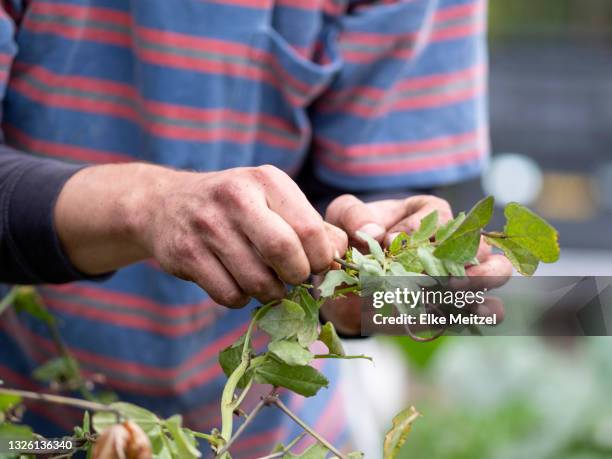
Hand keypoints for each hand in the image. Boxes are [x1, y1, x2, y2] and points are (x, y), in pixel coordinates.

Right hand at [55, 164, 346, 307]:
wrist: (167, 204)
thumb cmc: (236, 206)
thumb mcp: (271, 199)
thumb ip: (309, 224)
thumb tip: (342, 254)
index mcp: (266, 180)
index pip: (310, 230)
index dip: (321, 258)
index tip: (317, 266)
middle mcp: (235, 197)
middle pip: (284, 253)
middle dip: (297, 277)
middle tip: (294, 278)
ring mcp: (207, 225)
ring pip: (256, 282)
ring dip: (269, 292)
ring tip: (266, 281)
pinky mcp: (185, 254)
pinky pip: (229, 295)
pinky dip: (241, 299)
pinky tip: (238, 282)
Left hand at [320, 194, 511, 333]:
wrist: (347, 283)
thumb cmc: (350, 240)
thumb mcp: (343, 217)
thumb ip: (354, 216)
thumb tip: (376, 232)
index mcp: (428, 212)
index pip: (437, 215)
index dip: (415, 231)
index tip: (389, 241)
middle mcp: (452, 238)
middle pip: (479, 240)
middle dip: (465, 256)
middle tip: (442, 273)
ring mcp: (460, 271)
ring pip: (496, 269)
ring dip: (482, 281)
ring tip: (456, 291)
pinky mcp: (457, 304)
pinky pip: (489, 307)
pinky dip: (484, 311)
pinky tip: (467, 314)